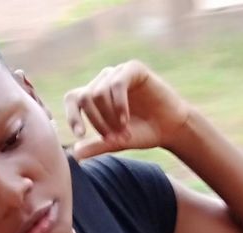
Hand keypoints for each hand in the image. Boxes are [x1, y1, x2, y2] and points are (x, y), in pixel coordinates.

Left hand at [63, 60, 190, 159]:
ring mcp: (118, 73)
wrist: (170, 128)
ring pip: (99, 93)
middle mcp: (104, 81)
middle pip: (85, 98)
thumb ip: (96, 146)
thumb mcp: (116, 142)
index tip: (80, 135)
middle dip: (97, 122)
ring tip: (123, 131)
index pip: (72, 99)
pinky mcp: (133, 69)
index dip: (72, 116)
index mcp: (94, 96)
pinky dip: (119, 105)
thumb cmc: (142, 133)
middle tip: (112, 138)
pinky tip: (126, 120)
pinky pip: (117, 85)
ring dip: (109, 117)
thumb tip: (74, 154)